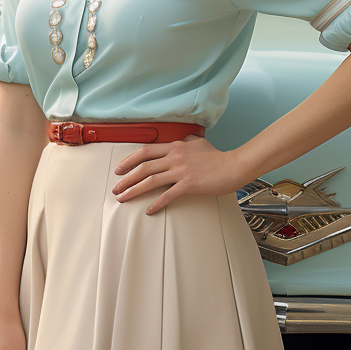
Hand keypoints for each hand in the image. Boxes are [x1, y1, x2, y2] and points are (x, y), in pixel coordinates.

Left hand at [112, 135, 247, 213]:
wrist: (234, 166)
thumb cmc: (218, 157)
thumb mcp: (199, 143)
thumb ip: (187, 140)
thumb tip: (182, 139)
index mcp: (176, 147)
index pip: (146, 151)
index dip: (129, 160)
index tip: (120, 169)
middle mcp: (175, 157)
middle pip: (144, 167)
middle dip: (126, 178)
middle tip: (116, 187)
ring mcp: (181, 171)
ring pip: (151, 181)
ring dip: (134, 190)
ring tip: (123, 198)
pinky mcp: (189, 184)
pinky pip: (168, 195)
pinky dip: (156, 203)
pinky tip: (149, 210)